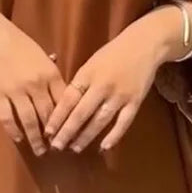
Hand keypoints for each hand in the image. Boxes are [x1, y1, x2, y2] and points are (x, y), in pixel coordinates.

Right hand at [0, 2, 64, 155]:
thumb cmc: (19, 43)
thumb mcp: (42, 56)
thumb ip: (52, 74)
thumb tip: (62, 92)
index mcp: (50, 73)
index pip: (63, 102)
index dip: (67, 120)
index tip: (70, 133)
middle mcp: (36, 84)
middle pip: (48, 115)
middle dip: (53, 134)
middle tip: (57, 148)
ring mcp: (16, 91)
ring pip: (29, 120)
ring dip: (35, 139)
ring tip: (40, 150)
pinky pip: (8, 117)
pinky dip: (14, 130)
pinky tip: (19, 138)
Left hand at [44, 7, 183, 153]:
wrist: (144, 44)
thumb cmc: (113, 53)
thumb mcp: (90, 63)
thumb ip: (79, 83)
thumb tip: (64, 108)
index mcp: (87, 74)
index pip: (68, 100)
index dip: (57, 117)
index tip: (47, 132)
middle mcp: (102, 86)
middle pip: (81, 113)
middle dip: (67, 132)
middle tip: (56, 147)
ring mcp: (120, 95)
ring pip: (100, 120)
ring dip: (86, 136)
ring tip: (75, 148)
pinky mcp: (135, 101)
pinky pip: (123, 123)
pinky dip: (113, 136)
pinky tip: (103, 147)